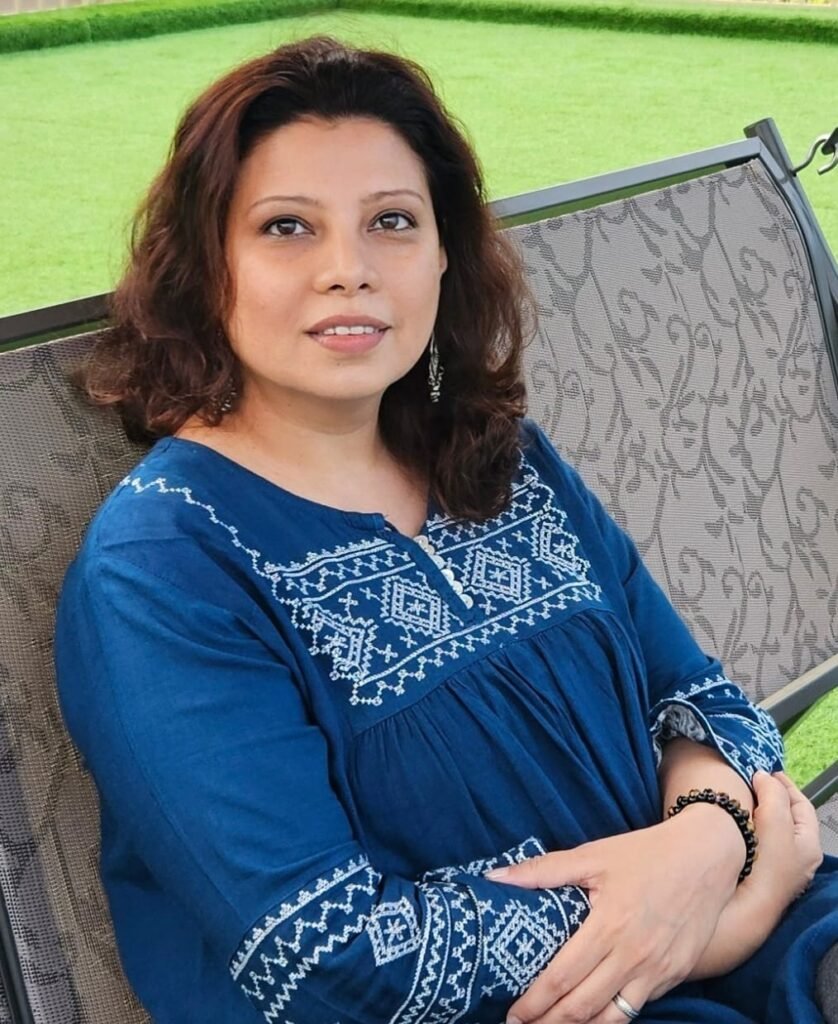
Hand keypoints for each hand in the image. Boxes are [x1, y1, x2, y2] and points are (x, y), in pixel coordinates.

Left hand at [489, 807, 742, 1022]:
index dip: (533, 1002)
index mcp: (608, 926)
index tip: (512, 1015)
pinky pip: (638, 1008)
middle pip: (583, 1007)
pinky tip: (594, 1017)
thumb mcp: (593, 855)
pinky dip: (612, 1019)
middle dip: (549, 1023)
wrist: (706, 856)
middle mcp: (633, 956)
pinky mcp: (674, 976)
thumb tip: (495, 876)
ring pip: (612, 1018)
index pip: (561, 978)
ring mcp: (657, 971)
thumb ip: (543, 871)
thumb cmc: (645, 853)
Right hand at [689, 770, 822, 978]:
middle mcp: (798, 859)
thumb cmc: (765, 865)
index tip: (767, 770)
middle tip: (752, 781)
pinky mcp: (758, 875)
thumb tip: (764, 776)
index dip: (785, 785)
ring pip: (772, 830)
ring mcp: (778, 869)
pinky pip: (757, 842)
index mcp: (809, 845)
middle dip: (772, 797)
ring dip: (759, 811)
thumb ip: (773, 793)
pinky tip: (734, 823)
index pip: (802, 805)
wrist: (743, 908)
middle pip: (788, 818)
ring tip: (741, 797)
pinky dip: (749, 827)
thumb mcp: (775, 820)